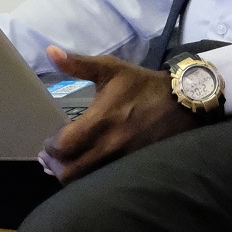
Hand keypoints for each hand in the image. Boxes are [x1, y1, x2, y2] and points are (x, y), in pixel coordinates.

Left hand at [40, 47, 194, 183]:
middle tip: (53, 159)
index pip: (63, 146)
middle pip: (70, 172)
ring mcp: (122, 159)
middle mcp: (109, 145)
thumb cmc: (142, 85)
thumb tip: (50, 51)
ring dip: (72, 175)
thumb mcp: (111, 69)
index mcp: (100, 121)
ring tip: (68, 165)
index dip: (50, 148)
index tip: (49, 142)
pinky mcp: (133, 167)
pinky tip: (89, 168)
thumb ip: (78, 64)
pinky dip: (91, 177)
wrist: (182, 101)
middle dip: (56, 166)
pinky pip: (104, 180)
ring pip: (87, 180)